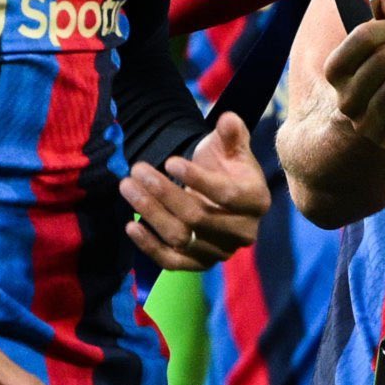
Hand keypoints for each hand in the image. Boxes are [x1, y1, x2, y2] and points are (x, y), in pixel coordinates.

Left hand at [123, 112, 269, 271]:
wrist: (219, 195)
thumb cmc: (225, 167)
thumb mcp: (230, 147)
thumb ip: (231, 134)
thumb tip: (228, 120)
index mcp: (257, 201)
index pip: (227, 195)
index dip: (197, 179)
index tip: (169, 161)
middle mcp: (243, 232)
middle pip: (198, 217)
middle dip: (163, 192)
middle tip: (136, 169)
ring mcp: (221, 252)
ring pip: (181, 237)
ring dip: (150, 212)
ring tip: (127, 187)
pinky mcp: (199, 265)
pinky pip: (172, 261)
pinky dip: (149, 246)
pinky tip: (131, 225)